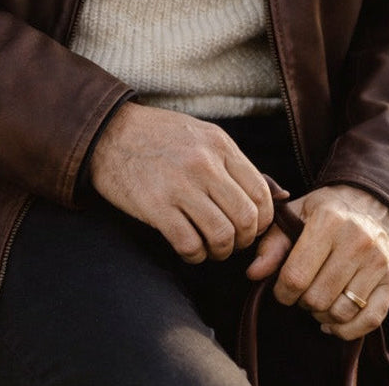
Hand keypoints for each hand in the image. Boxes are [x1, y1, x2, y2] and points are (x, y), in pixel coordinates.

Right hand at [88, 103, 274, 262]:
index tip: (251, 227)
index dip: (263, 220)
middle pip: (247, 218)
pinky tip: (190, 248)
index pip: (262, 193)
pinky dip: (195, 255)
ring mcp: (180, 186)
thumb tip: (278, 196)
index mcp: (220, 145)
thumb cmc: (160, 136)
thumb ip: (235, 163)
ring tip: (211, 248)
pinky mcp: (156, 207)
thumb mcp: (203, 136)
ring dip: (221, 251)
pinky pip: (190, 245)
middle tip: (232, 242)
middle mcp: (204, 164)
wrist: (111, 133)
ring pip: (222, 236)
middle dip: (244, 240)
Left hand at [245, 185, 388, 339]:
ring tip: (318, 300)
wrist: (376, 207)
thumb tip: (254, 273)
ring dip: (322, 315)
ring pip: (340, 313)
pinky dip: (346, 329)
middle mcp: (357, 241)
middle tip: (302, 292)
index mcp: (328, 221)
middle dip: (302, 302)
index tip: (282, 288)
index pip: (295, 276)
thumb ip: (273, 243)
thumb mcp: (297, 214)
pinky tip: (334, 319)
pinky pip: (368, 321)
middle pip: (317, 298)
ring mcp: (378, 263)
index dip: (282, 291)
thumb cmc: (329, 212)